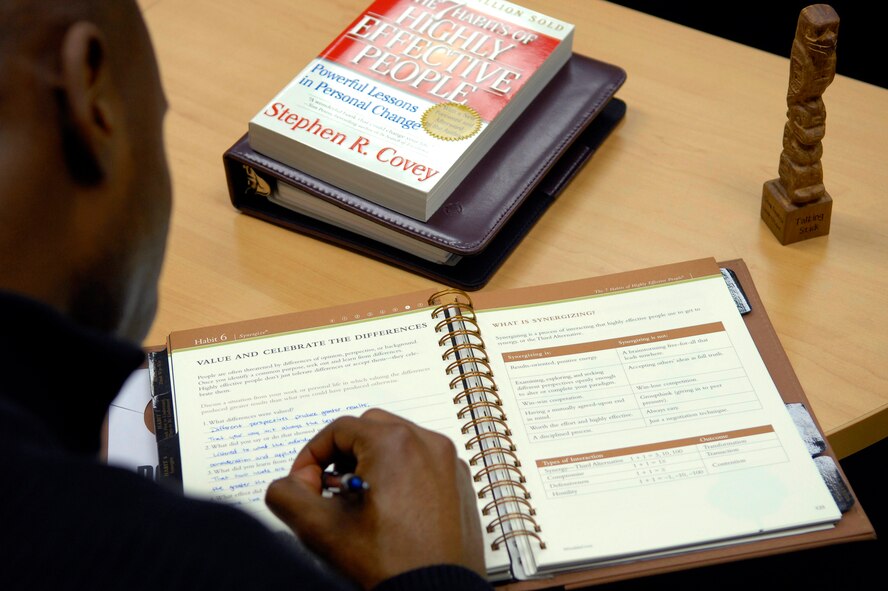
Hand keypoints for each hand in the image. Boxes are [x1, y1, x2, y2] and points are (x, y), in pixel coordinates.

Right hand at [266, 408, 484, 588]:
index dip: (312, 455)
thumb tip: (288, 482)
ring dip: (373, 462)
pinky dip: (402, 474)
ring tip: (360, 501)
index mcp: (394, 443)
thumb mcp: (320, 528)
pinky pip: (423, 463)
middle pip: (370, 428)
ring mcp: (449, 462)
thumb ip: (287, 494)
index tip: (305, 482)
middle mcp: (427, 443)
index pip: (338, 429)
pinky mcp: (461, 483)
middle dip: (343, 454)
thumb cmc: (388, 563)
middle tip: (330, 489)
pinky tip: (390, 509)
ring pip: (399, 443)